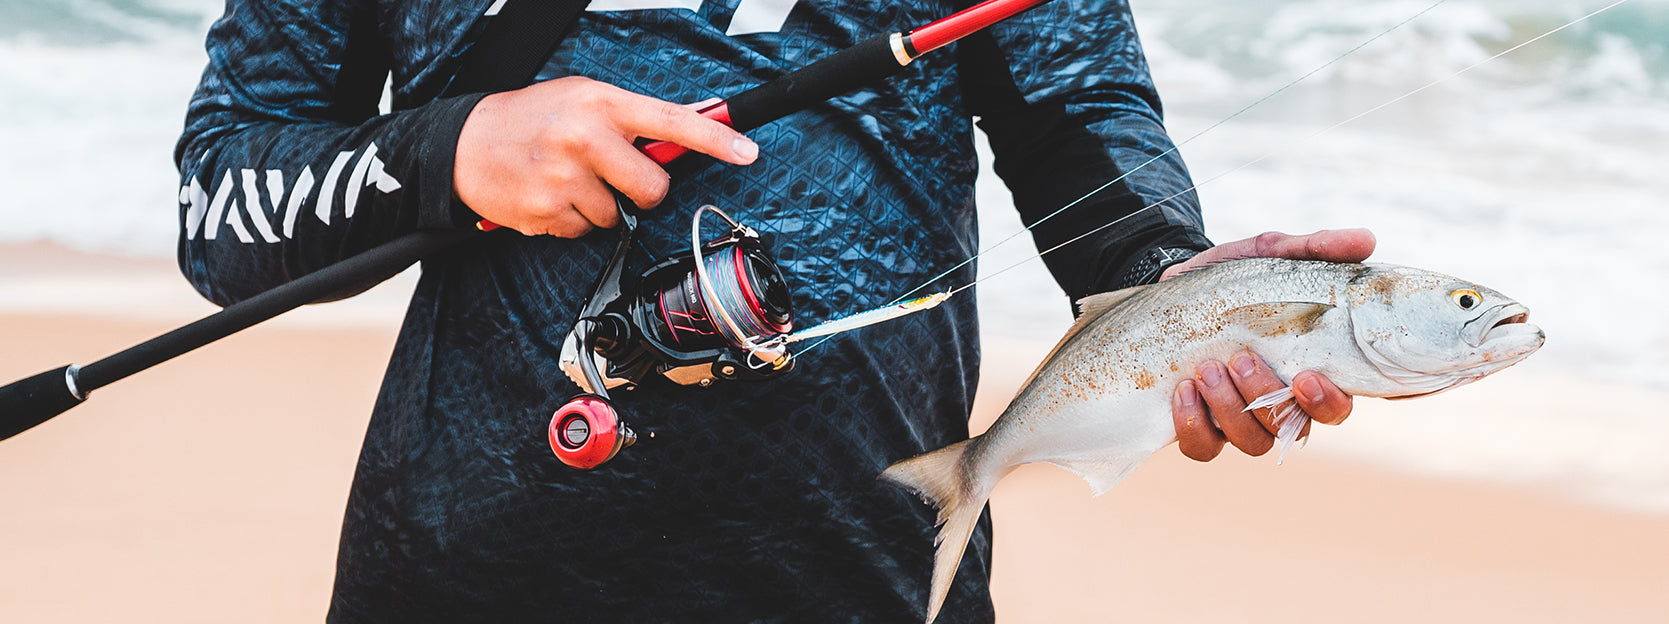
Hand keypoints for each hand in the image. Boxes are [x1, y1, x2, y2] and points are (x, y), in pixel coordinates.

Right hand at [453, 77, 758, 236]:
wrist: (464, 144)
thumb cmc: (532, 118)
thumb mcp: (583, 99)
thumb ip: (632, 118)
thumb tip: (691, 129)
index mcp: (600, 103)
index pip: (671, 122)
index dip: (714, 139)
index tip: (748, 151)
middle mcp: (585, 138)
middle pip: (654, 188)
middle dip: (643, 191)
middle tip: (616, 177)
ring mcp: (565, 178)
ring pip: (617, 216)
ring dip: (600, 206)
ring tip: (568, 180)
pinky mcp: (547, 212)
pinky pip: (585, 232)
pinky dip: (572, 221)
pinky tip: (550, 197)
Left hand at [1163, 229, 1375, 460]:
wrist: (1175, 288)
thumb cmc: (1236, 278)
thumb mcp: (1271, 255)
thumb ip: (1315, 249)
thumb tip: (1365, 239)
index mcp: (1309, 370)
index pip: (1338, 407)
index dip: (1330, 404)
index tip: (1308, 378)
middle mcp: (1280, 403)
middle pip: (1292, 429)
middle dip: (1266, 397)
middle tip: (1241, 358)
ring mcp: (1239, 418)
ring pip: (1250, 441)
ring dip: (1228, 408)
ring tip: (1207, 368)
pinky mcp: (1200, 423)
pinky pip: (1202, 448)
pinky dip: (1193, 425)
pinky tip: (1183, 390)